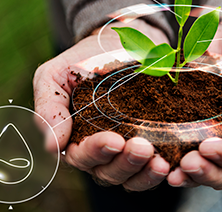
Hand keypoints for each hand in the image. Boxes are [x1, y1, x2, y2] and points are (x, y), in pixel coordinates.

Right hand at [33, 19, 171, 190]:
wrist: (120, 44)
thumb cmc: (83, 60)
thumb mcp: (55, 76)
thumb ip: (49, 109)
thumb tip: (52, 147)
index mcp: (75, 139)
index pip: (82, 156)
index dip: (96, 151)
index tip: (113, 139)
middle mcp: (101, 151)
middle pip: (109, 172)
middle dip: (125, 163)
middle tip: (142, 147)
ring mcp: (127, 150)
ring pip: (133, 176)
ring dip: (145, 172)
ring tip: (160, 162)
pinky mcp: (152, 145)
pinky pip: (155, 167)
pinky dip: (162, 169)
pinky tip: (172, 162)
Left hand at [167, 22, 221, 188]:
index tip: (209, 146)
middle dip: (205, 171)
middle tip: (189, 161)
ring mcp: (211, 137)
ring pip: (201, 167)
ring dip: (187, 172)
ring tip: (173, 168)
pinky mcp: (190, 124)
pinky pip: (180, 147)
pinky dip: (171, 156)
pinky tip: (159, 158)